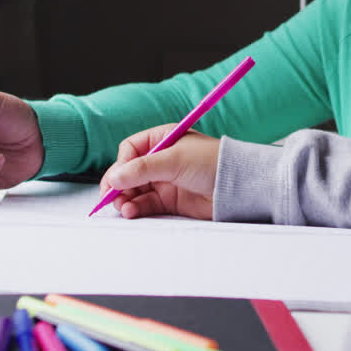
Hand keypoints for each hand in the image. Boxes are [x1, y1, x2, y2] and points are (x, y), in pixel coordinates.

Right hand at [98, 125, 220, 219]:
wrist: (239, 186)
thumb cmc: (213, 163)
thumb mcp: (175, 160)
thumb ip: (142, 169)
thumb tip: (115, 177)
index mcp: (163, 139)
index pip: (130, 150)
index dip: (121, 164)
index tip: (116, 179)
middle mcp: (162, 159)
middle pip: (129, 172)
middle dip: (119, 184)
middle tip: (112, 197)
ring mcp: (165, 180)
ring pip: (134, 190)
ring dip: (125, 198)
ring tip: (124, 207)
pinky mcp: (170, 200)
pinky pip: (145, 204)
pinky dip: (136, 208)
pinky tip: (132, 211)